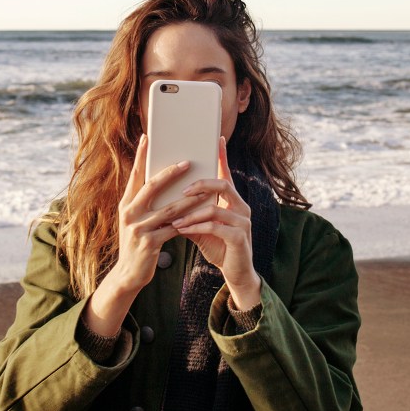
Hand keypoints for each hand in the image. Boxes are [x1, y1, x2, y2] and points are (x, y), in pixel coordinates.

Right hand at [84, 135, 213, 335]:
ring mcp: (138, 228)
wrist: (128, 274)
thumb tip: (162, 182)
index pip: (135, 175)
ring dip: (189, 199)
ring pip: (169, 208)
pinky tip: (202, 216)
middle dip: (171, 173)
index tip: (147, 138)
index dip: (141, 156)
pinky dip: (189, 221)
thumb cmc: (137, 244)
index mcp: (126, 204)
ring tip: (205, 189)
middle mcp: (129, 213)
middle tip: (188, 162)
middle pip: (152, 186)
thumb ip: (145, 203)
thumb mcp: (136, 221)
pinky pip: (174, 228)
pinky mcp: (149, 242)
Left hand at [170, 137, 262, 308]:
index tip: (217, 138)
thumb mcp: (201, 226)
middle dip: (201, 184)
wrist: (235, 272)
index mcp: (232, 200)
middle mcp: (241, 206)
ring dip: (192, 212)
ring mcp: (243, 222)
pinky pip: (217, 226)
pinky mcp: (240, 237)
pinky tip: (183, 229)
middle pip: (223, 184)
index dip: (223, 156)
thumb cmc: (218, 245)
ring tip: (175, 219)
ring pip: (217, 207)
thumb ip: (189, 212)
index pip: (227, 173)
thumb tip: (166, 200)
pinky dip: (198, 226)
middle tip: (182, 188)